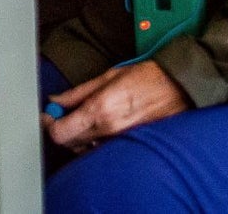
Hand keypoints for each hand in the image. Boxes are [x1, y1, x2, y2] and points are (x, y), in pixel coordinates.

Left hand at [44, 60, 187, 149]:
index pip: (61, 133)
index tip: (48, 116)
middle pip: (70, 143)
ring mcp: (120, 141)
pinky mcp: (129, 145)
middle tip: (62, 115)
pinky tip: (100, 126)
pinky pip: (103, 149)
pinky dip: (95, 141)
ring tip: (83, 118)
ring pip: (86, 148)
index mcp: (100, 110)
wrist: (178, 87)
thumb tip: (55, 100)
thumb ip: (77, 93)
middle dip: (62, 129)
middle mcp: (108, 130)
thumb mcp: (107, 77)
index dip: (49, 125)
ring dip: (78, 136)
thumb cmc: (146, 78)